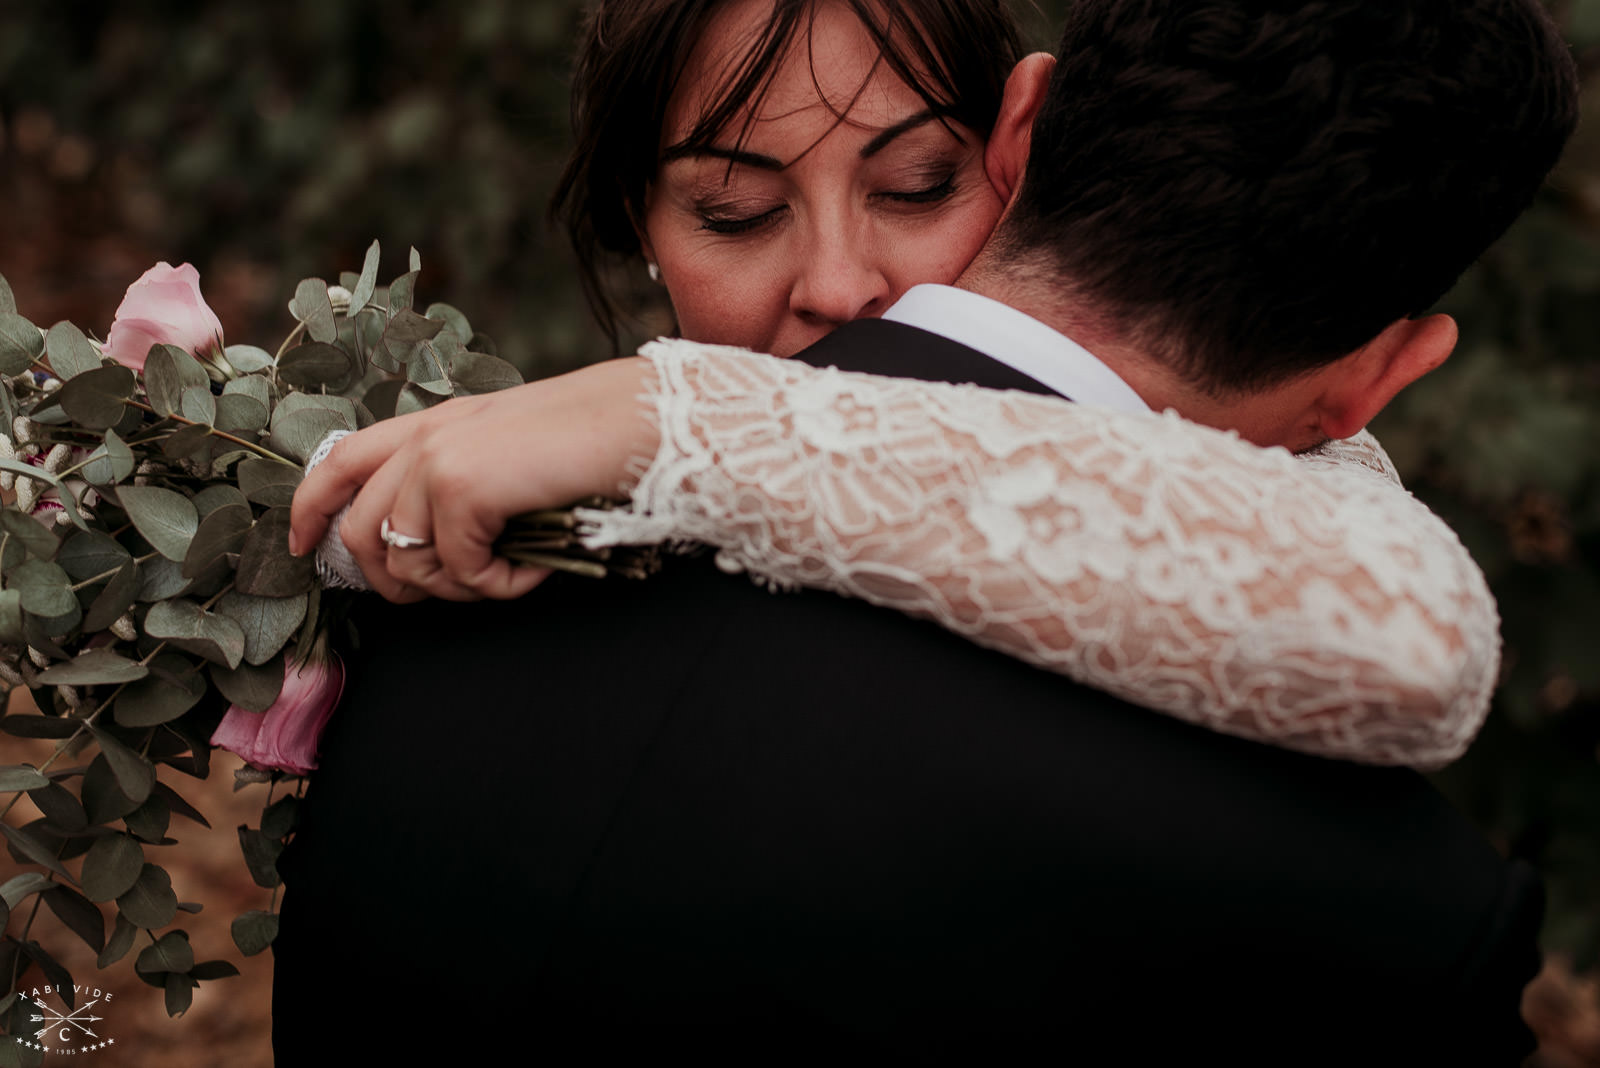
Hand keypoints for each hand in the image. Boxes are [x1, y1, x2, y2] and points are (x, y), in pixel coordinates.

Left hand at [289, 356, 657, 602]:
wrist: (639, 421)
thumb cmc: (592, 443)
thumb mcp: (509, 454)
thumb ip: (462, 481)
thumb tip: (433, 549)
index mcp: (431, 424)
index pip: (338, 463)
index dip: (308, 511)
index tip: (303, 550)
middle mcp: (424, 438)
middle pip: (361, 533)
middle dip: (397, 584)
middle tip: (457, 591)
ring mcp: (437, 460)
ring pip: (406, 562)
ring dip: (458, 589)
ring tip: (507, 575)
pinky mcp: (462, 487)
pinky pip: (459, 571)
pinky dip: (501, 587)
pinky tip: (536, 569)